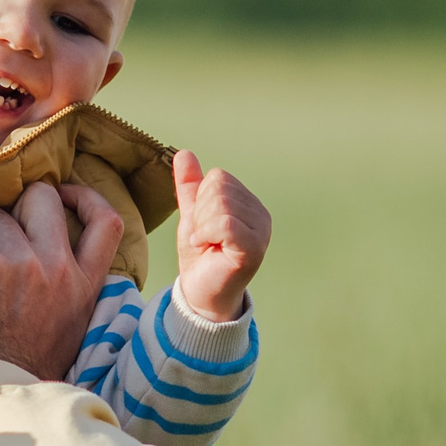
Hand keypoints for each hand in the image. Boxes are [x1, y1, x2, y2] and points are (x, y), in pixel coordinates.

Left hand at [0, 182, 123, 379]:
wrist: (1, 391)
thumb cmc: (30, 363)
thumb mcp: (75, 323)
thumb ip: (75, 284)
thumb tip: (61, 249)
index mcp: (86, 283)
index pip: (107, 220)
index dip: (84, 197)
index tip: (64, 195)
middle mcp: (58, 267)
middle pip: (43, 198)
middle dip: (18, 204)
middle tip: (1, 227)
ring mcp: (21, 264)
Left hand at [170, 150, 270, 322]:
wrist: (199, 292)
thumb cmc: (200, 255)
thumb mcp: (192, 215)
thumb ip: (190, 185)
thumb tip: (184, 153)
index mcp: (249, 204)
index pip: (218, 178)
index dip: (200, 201)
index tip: (202, 226)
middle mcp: (261, 215)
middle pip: (219, 189)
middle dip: (200, 214)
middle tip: (204, 238)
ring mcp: (261, 231)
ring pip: (220, 205)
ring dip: (201, 227)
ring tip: (207, 245)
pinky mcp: (254, 248)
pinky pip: (224, 224)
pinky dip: (205, 235)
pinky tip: (207, 248)